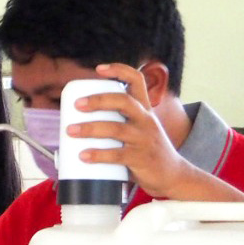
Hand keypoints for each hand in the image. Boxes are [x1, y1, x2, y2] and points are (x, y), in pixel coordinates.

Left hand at [66, 63, 197, 198]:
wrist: (173, 175)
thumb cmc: (147, 151)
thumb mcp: (139, 129)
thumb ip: (118, 122)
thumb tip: (80, 122)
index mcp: (144, 110)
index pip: (137, 81)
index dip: (119, 70)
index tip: (99, 69)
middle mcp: (146, 120)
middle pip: (123, 101)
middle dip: (98, 100)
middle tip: (77, 105)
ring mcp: (144, 139)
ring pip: (116, 129)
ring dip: (90, 128)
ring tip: (71, 130)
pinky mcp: (141, 159)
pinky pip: (117, 155)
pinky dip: (98, 154)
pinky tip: (83, 156)